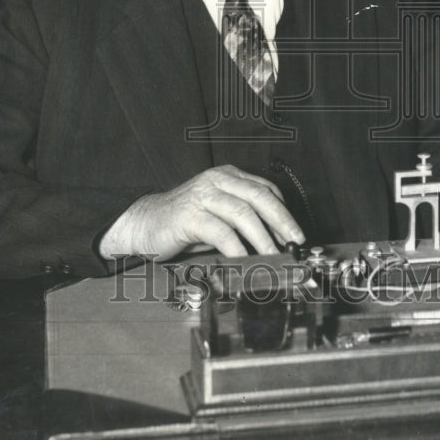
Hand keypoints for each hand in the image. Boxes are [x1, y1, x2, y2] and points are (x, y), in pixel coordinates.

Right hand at [98, 164, 304, 260]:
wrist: (143, 224)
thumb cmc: (183, 222)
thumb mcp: (218, 216)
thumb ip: (242, 221)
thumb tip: (276, 242)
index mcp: (227, 177)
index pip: (265, 189)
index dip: (284, 212)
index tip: (296, 235)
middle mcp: (217, 181)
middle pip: (260, 197)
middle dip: (282, 221)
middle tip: (295, 242)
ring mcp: (203, 196)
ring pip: (243, 214)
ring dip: (264, 239)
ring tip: (275, 257)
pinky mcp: (190, 215)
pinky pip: (221, 232)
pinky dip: (238, 249)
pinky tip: (245, 262)